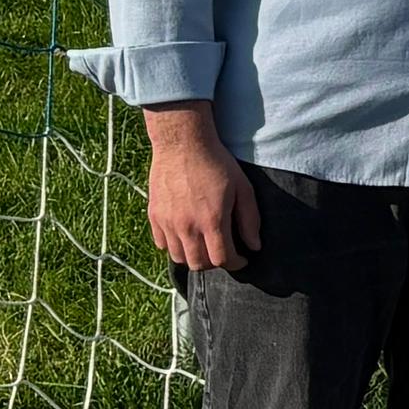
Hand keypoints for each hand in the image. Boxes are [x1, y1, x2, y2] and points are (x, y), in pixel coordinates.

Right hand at [144, 108, 262, 272]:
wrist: (183, 144)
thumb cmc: (217, 163)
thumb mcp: (243, 188)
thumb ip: (249, 220)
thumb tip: (254, 246)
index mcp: (212, 221)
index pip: (222, 259)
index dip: (236, 263)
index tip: (242, 259)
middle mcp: (187, 226)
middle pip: (199, 264)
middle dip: (215, 264)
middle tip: (223, 252)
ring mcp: (167, 222)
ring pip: (178, 258)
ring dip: (194, 257)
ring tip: (204, 245)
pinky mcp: (154, 216)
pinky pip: (161, 244)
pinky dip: (174, 246)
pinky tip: (185, 235)